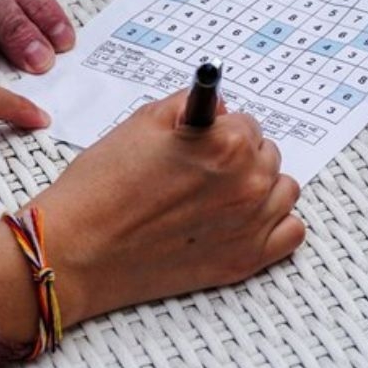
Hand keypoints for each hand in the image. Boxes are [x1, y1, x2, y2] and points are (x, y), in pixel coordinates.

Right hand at [26, 90, 303, 324]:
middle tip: (200, 170)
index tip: (198, 141)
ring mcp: (251, 225)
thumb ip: (191, 106)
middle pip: (267, 154)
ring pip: (283, 189)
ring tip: (219, 195)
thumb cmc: (101, 188)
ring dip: (259, 186)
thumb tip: (220, 107)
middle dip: (239, 156)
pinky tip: (241, 220)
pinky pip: (291, 232)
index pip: (246, 122)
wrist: (76, 252)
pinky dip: (272, 223)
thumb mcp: (141, 123)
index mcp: (226, 143)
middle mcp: (247, 183)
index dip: (219, 128)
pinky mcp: (246, 261)